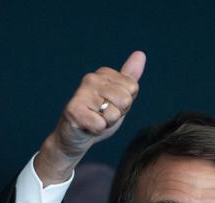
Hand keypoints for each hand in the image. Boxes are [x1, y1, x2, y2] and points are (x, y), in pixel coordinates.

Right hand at [35, 51, 146, 184]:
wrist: (76, 137)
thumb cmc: (98, 116)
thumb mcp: (118, 96)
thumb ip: (129, 77)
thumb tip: (141, 54)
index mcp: (104, 73)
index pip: (132, 88)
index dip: (125, 104)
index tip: (110, 106)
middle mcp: (91, 79)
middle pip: (125, 100)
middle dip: (117, 114)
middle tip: (102, 116)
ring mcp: (81, 93)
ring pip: (113, 113)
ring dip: (106, 123)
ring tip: (95, 120)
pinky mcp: (73, 110)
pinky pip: (100, 124)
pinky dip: (96, 130)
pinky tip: (87, 127)